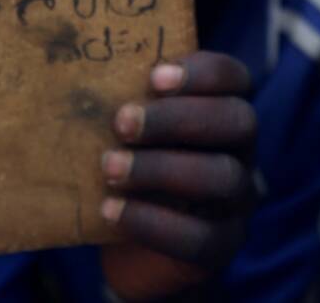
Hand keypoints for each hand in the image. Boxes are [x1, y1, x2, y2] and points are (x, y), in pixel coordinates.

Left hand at [100, 52, 256, 301]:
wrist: (131, 247)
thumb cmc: (128, 169)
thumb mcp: (128, 132)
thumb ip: (123, 103)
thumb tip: (78, 73)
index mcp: (223, 110)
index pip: (234, 78)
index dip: (204, 73)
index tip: (153, 77)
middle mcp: (241, 151)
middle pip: (238, 121)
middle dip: (178, 118)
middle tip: (122, 124)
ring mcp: (238, 200)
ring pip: (223, 176)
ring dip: (162, 168)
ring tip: (111, 169)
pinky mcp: (222, 245)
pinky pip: (201, 237)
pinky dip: (153, 223)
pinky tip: (112, 211)